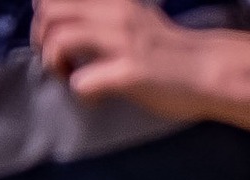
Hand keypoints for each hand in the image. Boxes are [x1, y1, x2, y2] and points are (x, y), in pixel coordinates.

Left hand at [32, 0, 189, 103]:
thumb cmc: (171, 54)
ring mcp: (121, 43)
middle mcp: (113, 14)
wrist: (207, 72)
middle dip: (42, 41)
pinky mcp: (129, 74)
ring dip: (55, 63)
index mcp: (112, 2)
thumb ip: (105, 20)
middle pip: (50, 12)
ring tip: (70, 78)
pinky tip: (95, 99)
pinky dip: (80, 93)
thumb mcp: (135, 21)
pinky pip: (83, 82)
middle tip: (58, 63)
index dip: (44, 18)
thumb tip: (72, 27)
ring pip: (60, 39)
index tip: (56, 40)